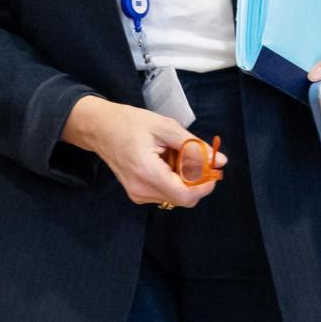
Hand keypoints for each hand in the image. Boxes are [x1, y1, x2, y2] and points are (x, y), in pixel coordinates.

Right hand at [62, 96, 226, 206]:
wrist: (100, 129)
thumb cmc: (130, 122)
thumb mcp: (165, 127)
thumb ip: (194, 146)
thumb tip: (219, 161)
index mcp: (148, 172)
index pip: (186, 195)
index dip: (205, 185)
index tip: (213, 168)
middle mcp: (142, 190)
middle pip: (184, 198)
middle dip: (197, 181)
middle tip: (195, 155)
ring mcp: (138, 195)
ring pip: (176, 196)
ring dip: (185, 179)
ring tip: (174, 154)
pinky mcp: (137, 194)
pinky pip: (165, 192)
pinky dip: (174, 179)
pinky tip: (165, 161)